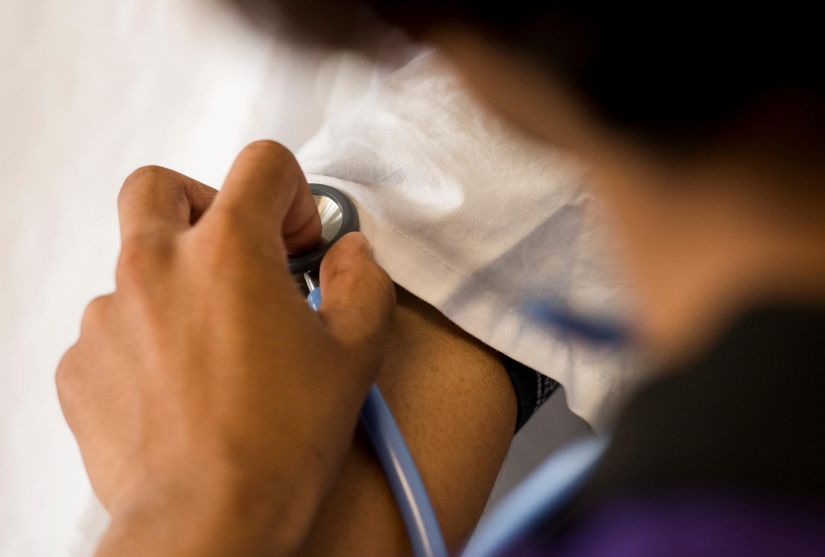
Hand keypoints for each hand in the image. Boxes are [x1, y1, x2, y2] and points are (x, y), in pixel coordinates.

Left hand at [56, 141, 394, 556]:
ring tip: (216, 344)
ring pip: (136, 263)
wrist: (207, 523)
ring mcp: (110, 314)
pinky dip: (147, 338)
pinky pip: (114, 326)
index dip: (293, 193)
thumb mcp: (354, 353)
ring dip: (177, 283)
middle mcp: (157, 267)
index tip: (300, 242)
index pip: (262, 163)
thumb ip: (363, 282)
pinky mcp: (82, 363)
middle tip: (236, 256)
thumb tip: (352, 256)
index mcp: (230, 251)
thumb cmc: (280, 443)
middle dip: (203, 205)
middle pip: (161, 185)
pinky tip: (182, 385)